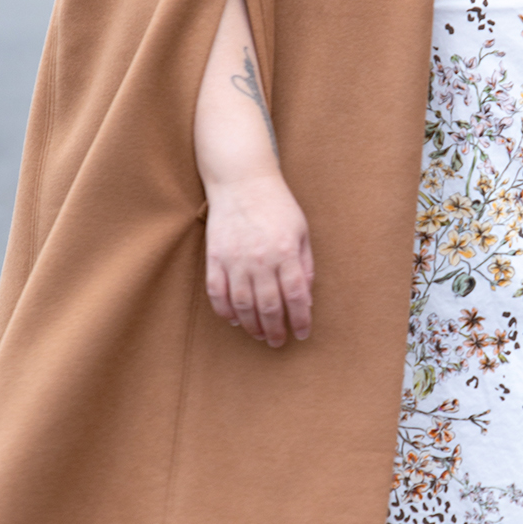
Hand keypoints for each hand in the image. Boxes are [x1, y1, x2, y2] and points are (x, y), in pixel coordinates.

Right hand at [204, 172, 313, 347]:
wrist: (242, 181)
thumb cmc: (277, 205)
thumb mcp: (302, 231)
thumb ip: (305, 264)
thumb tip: (307, 297)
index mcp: (286, 252)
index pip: (297, 296)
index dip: (301, 319)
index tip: (302, 333)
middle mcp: (261, 259)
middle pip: (269, 306)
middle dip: (276, 329)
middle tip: (278, 342)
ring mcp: (235, 259)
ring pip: (243, 304)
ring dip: (252, 325)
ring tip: (259, 335)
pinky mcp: (215, 257)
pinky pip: (218, 292)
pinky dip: (225, 311)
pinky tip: (235, 320)